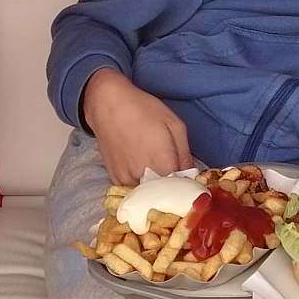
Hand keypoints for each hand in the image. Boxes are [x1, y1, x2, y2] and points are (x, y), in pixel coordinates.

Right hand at [82, 69, 190, 185]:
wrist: (107, 104)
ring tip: (153, 166)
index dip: (185, 185)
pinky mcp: (114, 179)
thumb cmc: (144, 110)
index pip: (181, 189)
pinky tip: (139, 166)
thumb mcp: (175, 125)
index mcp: (162, 164)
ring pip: (147, 193)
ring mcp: (126, 180)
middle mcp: (143, 177)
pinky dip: (139, 182)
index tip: (187, 179)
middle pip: (164, 193)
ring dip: (154, 186)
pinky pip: (133, 188)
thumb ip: (185, 155)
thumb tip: (190, 177)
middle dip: (170, 186)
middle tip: (172, 172)